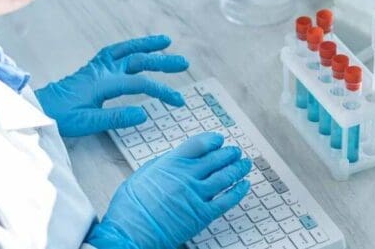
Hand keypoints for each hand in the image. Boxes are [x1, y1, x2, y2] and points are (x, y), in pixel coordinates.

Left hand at [35, 35, 188, 136]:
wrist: (36, 108)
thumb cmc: (58, 117)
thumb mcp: (86, 122)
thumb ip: (115, 117)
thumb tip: (144, 113)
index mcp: (103, 83)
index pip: (140, 83)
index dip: (162, 90)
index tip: (178, 100)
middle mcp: (102, 70)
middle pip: (137, 60)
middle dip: (162, 61)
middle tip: (184, 63)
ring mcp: (96, 67)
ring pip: (126, 50)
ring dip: (147, 44)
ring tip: (166, 41)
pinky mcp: (92, 68)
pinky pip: (115, 51)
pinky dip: (129, 46)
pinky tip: (137, 48)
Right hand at [86, 132, 251, 248]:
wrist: (129, 234)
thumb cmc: (130, 208)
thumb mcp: (141, 175)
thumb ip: (161, 164)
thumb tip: (176, 157)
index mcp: (170, 164)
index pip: (199, 144)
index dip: (213, 140)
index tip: (219, 140)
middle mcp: (186, 176)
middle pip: (216, 159)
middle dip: (229, 153)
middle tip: (235, 151)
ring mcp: (196, 195)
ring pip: (225, 177)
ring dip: (238, 168)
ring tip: (245, 163)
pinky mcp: (202, 214)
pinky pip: (226, 200)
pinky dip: (238, 191)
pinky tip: (244, 185)